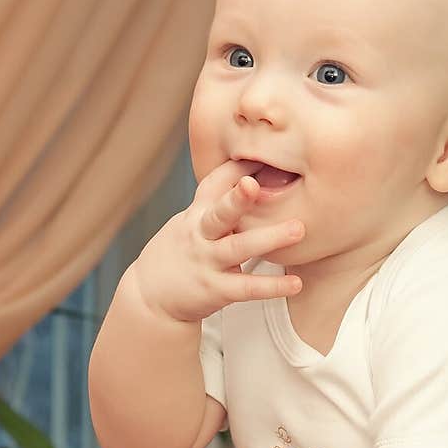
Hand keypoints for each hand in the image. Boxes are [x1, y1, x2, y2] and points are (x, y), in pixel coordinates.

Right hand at [132, 158, 304, 322]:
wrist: (150, 296)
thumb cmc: (181, 253)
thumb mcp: (190, 222)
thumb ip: (218, 204)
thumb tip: (251, 177)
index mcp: (197, 214)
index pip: (214, 184)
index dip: (236, 169)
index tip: (261, 151)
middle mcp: (201, 235)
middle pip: (220, 212)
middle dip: (238, 198)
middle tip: (256, 183)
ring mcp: (207, 262)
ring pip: (238, 248)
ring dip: (268, 238)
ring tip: (298, 230)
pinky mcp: (215, 290)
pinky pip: (246, 288)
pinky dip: (271, 286)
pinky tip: (295, 283)